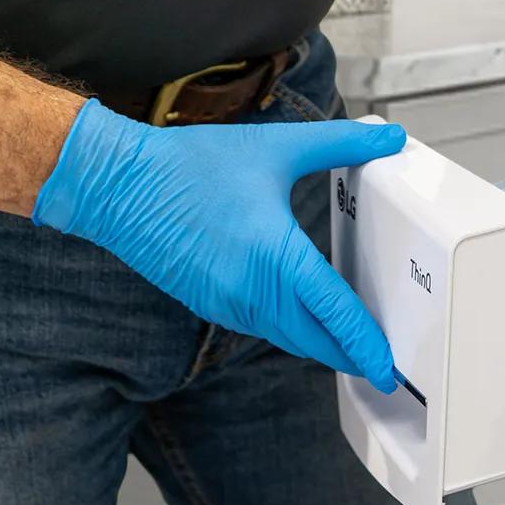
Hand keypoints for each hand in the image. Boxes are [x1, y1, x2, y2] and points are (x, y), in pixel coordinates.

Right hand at [33, 100, 405, 393]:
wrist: (116, 186)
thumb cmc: (191, 166)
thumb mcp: (275, 148)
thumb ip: (339, 143)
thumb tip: (388, 137)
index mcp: (275, 257)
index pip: (335, 314)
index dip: (366, 345)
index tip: (387, 368)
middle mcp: (253, 291)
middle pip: (315, 342)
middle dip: (351, 356)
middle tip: (381, 364)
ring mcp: (228, 303)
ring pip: (288, 339)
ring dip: (320, 346)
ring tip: (352, 345)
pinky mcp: (210, 305)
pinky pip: (262, 328)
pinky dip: (289, 331)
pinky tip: (303, 319)